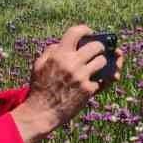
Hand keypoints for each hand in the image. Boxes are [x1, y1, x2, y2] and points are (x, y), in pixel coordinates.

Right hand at [11, 24, 107, 142]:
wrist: (41, 112)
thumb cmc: (40, 88)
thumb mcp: (39, 65)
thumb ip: (51, 51)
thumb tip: (64, 43)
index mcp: (59, 54)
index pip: (76, 32)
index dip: (86, 30)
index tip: (90, 32)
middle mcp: (72, 64)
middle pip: (97, 46)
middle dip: (100, 47)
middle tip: (98, 50)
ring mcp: (82, 77)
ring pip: (103, 62)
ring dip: (101, 63)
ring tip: (98, 65)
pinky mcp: (89, 90)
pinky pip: (103, 80)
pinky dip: (102, 80)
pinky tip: (102, 78)